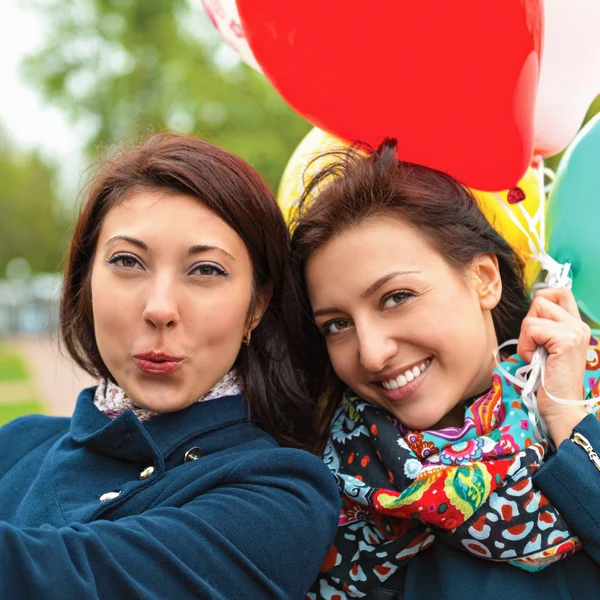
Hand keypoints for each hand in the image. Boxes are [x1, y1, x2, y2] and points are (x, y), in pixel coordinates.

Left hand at [517, 287, 590, 446]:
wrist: (561, 407)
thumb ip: (545, 328)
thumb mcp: (548, 348)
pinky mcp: (565, 340)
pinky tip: (534, 359)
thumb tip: (532, 309)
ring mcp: (574, 331)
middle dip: (529, 321)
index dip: (542, 300)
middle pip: (542, 299)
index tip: (534, 324)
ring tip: (535, 355)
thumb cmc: (549, 380)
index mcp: (577, 326)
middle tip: (535, 345)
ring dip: (525, 337)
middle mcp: (579, 325)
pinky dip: (525, 345)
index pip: (560, 292)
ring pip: (533, 314)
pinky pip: (531, 328)